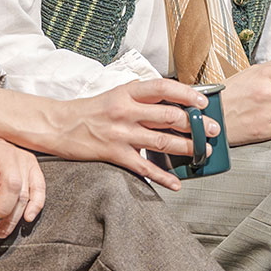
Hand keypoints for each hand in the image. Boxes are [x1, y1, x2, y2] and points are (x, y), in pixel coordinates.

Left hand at [0, 134, 45, 238]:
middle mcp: (6, 154)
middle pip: (11, 187)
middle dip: (0, 211)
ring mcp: (22, 159)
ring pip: (24, 192)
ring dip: (14, 216)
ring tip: (1, 230)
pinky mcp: (32, 164)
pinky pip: (40, 188)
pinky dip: (36, 205)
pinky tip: (27, 218)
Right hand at [36, 79, 221, 191]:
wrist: (58, 124)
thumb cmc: (90, 110)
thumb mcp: (116, 94)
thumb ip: (142, 98)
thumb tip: (173, 104)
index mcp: (127, 92)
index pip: (163, 88)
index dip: (186, 94)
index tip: (203, 102)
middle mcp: (125, 110)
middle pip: (168, 117)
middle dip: (196, 124)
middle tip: (213, 131)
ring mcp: (120, 133)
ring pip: (161, 142)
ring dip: (187, 148)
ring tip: (202, 152)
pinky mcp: (114, 154)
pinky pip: (144, 167)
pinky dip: (162, 177)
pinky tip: (176, 183)